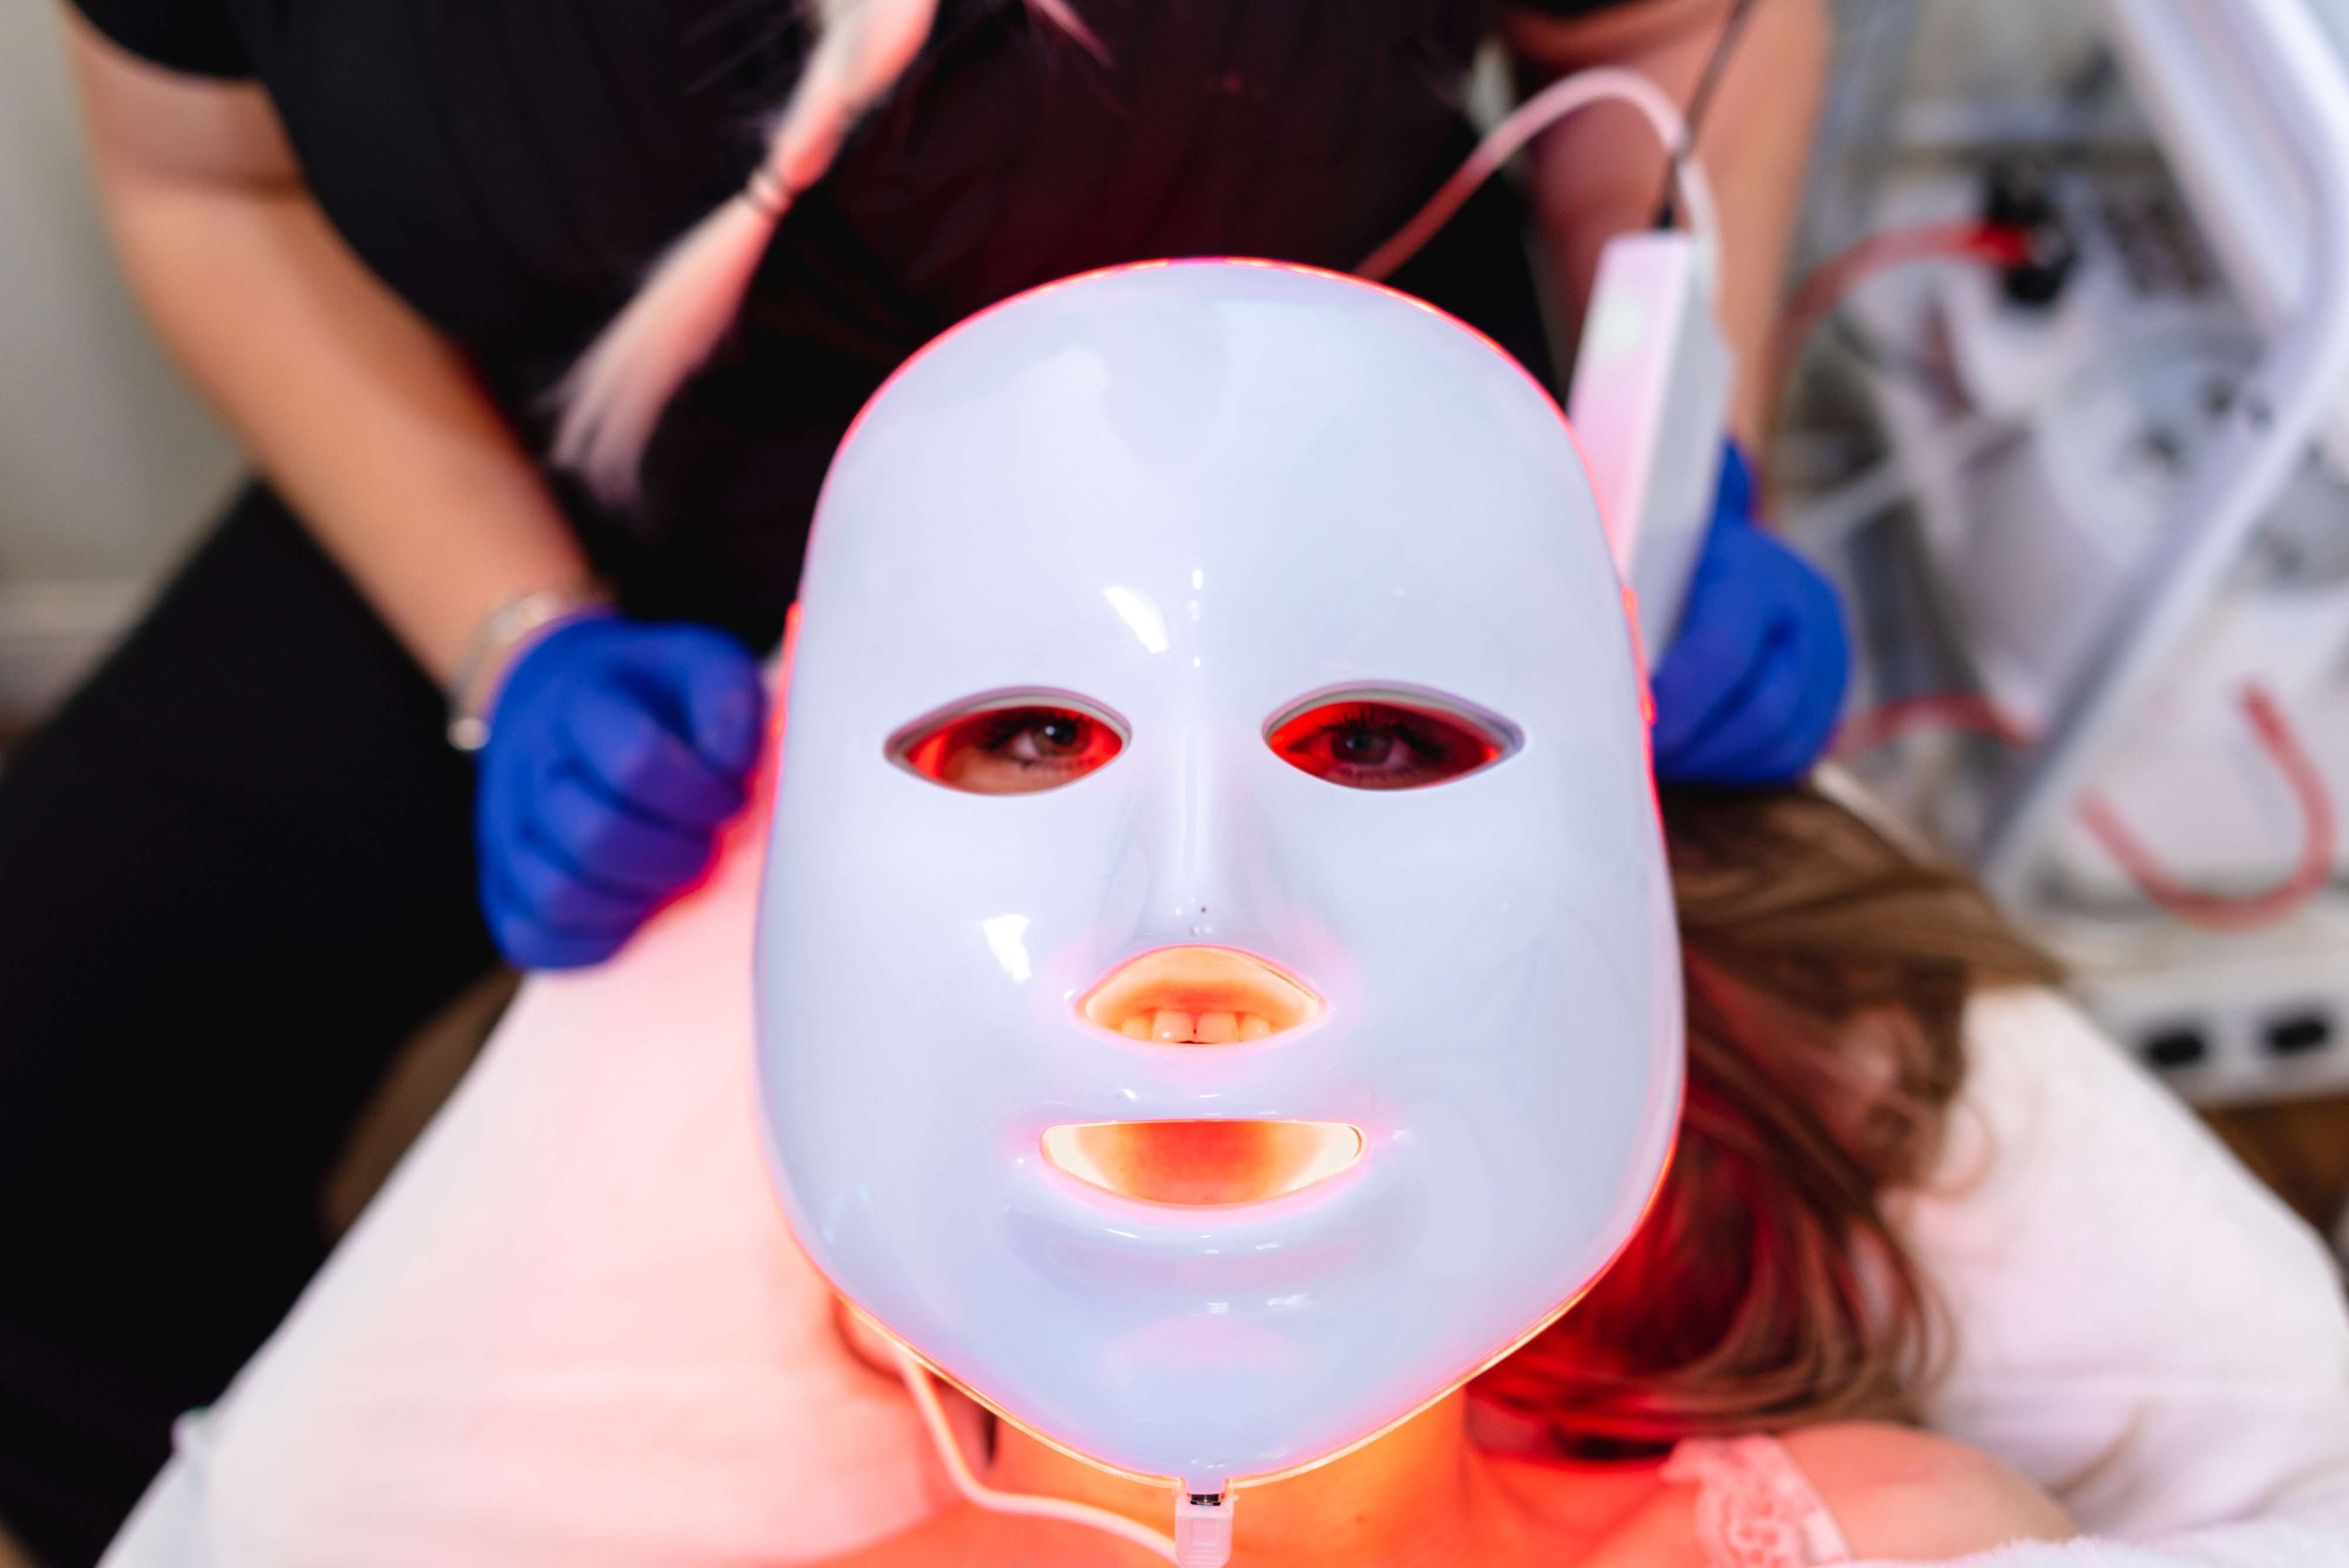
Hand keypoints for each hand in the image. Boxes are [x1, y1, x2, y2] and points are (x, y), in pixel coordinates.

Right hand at [476, 617, 765, 968]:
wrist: (554, 695)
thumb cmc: (648, 691)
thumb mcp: (699, 662)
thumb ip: (728, 699)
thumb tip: (734, 761)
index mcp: (582, 702)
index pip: (635, 764)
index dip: (699, 796)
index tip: (730, 797)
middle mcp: (531, 765)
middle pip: (595, 836)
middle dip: (674, 856)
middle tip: (705, 846)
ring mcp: (505, 827)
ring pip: (556, 893)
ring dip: (633, 902)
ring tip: (669, 879)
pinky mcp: (498, 880)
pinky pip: (526, 937)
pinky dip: (586, 943)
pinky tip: (629, 916)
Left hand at [1649, 445, 1848, 784]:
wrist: (1736, 549)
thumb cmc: (1678, 556)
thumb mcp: (1648, 555)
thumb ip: (1626, 597)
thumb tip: (1581, 641)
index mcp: (1756, 571)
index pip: (1721, 655)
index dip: (1673, 706)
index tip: (1631, 731)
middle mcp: (1808, 612)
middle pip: (1762, 712)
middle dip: (1694, 748)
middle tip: (1640, 760)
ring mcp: (1830, 657)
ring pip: (1780, 744)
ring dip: (1713, 764)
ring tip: (1662, 763)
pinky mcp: (1831, 697)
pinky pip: (1791, 757)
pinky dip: (1738, 769)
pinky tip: (1697, 761)